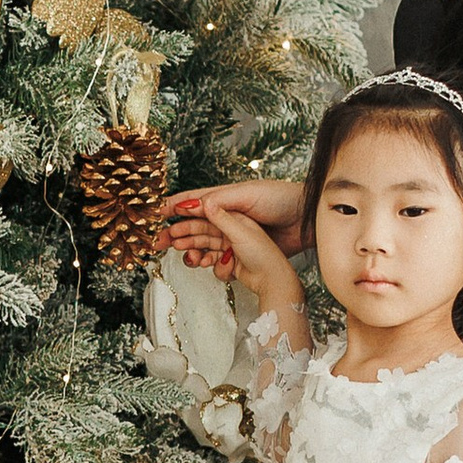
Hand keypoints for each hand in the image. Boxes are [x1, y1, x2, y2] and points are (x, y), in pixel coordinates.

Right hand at [157, 175, 303, 267]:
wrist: (308, 223)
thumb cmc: (282, 201)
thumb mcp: (248, 197)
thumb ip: (219, 203)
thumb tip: (193, 204)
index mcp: (226, 199)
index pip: (193, 201)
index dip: (173, 207)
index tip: (155, 214)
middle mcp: (228, 217)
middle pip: (194, 226)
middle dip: (177, 234)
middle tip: (161, 244)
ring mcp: (235, 235)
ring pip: (205, 245)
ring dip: (194, 251)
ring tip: (191, 258)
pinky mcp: (243, 252)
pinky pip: (221, 260)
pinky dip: (213, 264)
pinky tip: (212, 266)